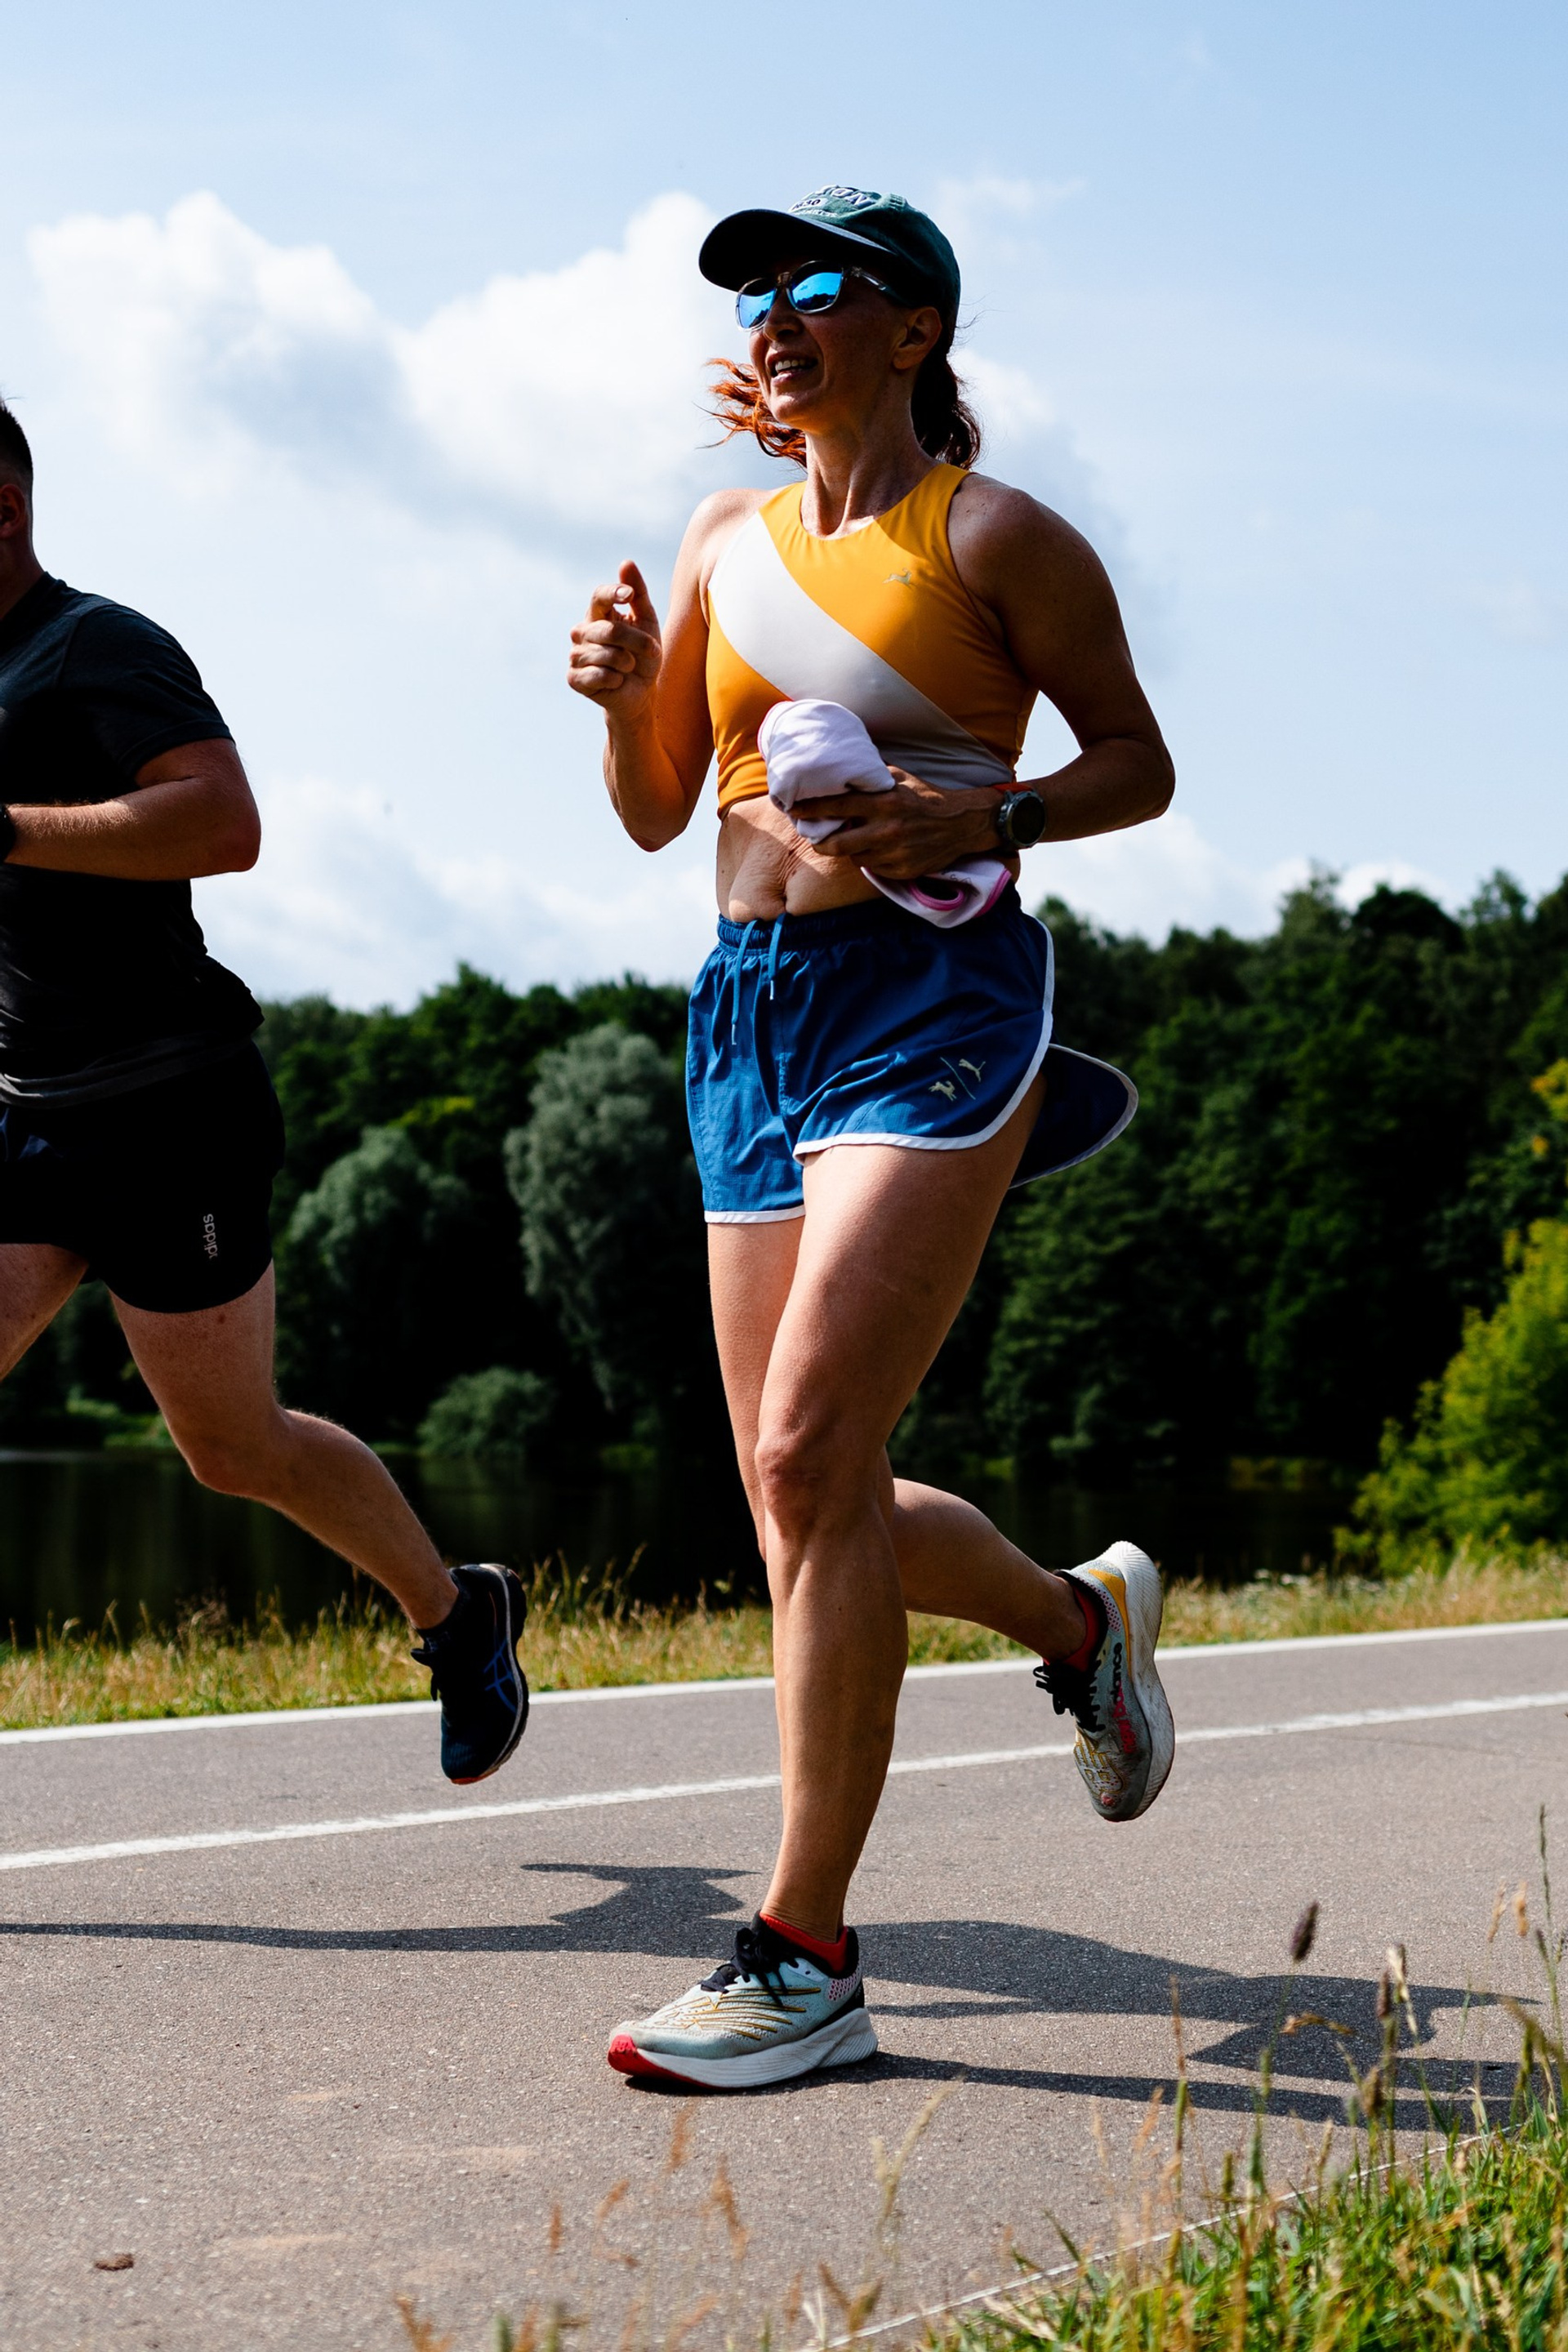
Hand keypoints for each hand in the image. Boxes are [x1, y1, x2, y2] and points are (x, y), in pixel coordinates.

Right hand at [568, 561, 662, 725]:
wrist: (640, 693)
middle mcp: (581, 631)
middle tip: (653, 651)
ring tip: (629, 667)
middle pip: (610, 630)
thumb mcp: (647, 622)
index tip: (628, 595)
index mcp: (598, 615)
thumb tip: (626, 562)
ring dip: (628, 663)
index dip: (613, 594)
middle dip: (637, 642)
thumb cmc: (643, 656)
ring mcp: (575, 655)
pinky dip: (616, 680)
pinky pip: (600, 675)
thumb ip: (638, 594)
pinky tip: (616, 682)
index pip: (599, 596)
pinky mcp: (574, 678)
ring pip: (606, 654)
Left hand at [807, 770, 1007, 879]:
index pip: (837, 806)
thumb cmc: (926, 796)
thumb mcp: (899, 778)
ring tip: (857, 840)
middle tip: (815, 838)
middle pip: (836, 844)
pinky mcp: (902, 871)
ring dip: (851, 850)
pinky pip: (874, 869)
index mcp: (883, 803)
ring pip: (855, 858)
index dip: (810, 809)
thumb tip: (841, 771)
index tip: (792, 809)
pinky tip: (879, 849)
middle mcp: (886, 829)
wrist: (961, 823)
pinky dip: (871, 860)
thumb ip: (870, 777)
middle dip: (820, 843)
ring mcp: (894, 853)